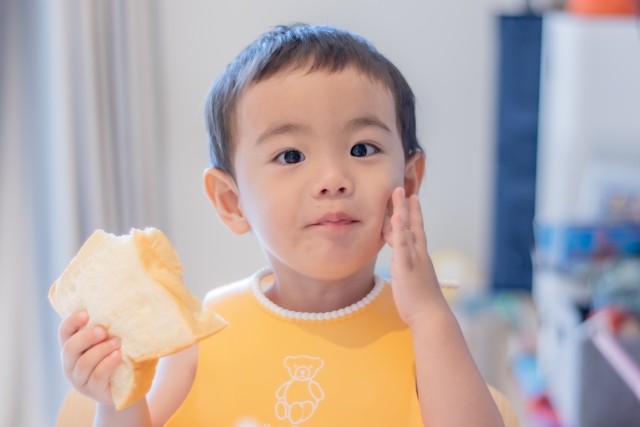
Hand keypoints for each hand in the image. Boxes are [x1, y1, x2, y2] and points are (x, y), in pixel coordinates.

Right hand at [59, 311, 121, 404]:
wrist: (126, 385)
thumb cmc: (116, 355)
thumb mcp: (108, 339)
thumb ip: (105, 328)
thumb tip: (118, 306)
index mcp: (72, 346)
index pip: (64, 332)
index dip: (72, 321)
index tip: (86, 313)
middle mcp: (70, 363)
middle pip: (70, 348)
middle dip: (86, 336)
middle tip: (103, 330)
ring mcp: (80, 379)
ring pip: (83, 363)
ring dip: (101, 350)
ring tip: (117, 343)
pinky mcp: (93, 390)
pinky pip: (97, 376)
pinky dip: (107, 364)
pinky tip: (118, 356)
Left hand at [383, 187, 446, 326]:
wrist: (431, 316)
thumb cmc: (422, 303)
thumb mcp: (414, 282)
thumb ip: (409, 272)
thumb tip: (404, 269)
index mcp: (420, 257)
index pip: (415, 230)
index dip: (413, 213)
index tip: (410, 198)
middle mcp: (418, 253)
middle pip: (411, 224)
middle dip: (404, 205)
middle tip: (399, 187)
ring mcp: (413, 258)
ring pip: (406, 229)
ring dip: (400, 209)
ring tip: (396, 192)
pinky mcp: (406, 266)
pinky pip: (402, 244)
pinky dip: (398, 230)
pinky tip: (395, 216)